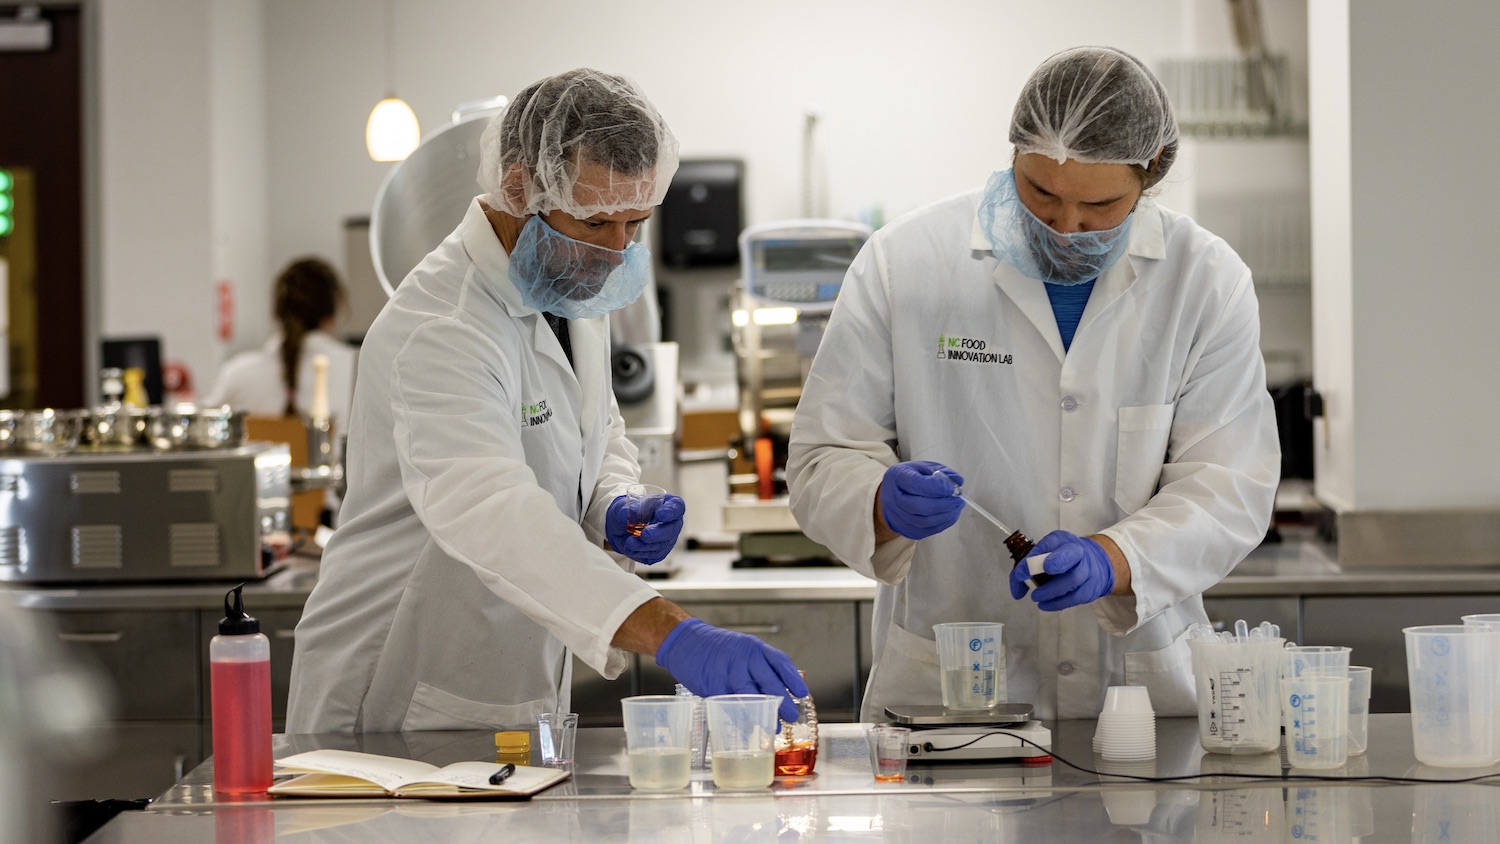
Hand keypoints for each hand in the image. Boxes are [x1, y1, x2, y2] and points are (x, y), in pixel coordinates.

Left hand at [606, 493, 684, 564]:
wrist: (620, 528)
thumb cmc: (627, 512)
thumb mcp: (623, 506)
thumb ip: (624, 509)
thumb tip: (624, 515)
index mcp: (666, 504)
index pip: (676, 506)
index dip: (671, 511)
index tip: (660, 514)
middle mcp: (670, 522)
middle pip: (672, 529)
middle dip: (658, 533)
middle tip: (645, 535)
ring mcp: (667, 539)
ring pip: (661, 545)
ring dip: (644, 545)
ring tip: (629, 542)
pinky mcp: (659, 552)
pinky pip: (653, 556)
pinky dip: (640, 552)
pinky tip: (631, 547)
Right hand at [655, 619, 809, 721]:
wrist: (686, 641)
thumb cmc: (718, 648)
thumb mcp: (744, 648)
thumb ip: (761, 666)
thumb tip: (782, 689)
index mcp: (755, 647)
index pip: (780, 662)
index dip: (793, 679)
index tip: (802, 694)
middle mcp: (743, 657)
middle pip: (768, 682)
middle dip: (782, 702)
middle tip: (792, 717)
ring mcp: (727, 671)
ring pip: (750, 696)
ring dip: (763, 714)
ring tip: (773, 727)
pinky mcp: (712, 685)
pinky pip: (729, 705)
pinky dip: (739, 719)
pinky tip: (747, 728)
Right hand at [879, 461, 964, 539]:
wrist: (893, 495)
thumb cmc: (911, 478)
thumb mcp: (923, 467)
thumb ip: (941, 472)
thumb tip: (958, 481)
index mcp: (897, 477)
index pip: (915, 484)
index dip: (936, 487)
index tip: (952, 488)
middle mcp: (893, 499)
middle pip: (919, 506)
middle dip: (943, 504)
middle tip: (958, 499)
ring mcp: (898, 517)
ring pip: (924, 521)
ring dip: (945, 515)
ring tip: (957, 507)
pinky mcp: (906, 530)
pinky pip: (927, 530)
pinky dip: (943, 523)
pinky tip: (951, 514)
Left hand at [1013, 530, 1114, 610]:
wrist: (1094, 564)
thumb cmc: (1062, 559)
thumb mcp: (1044, 555)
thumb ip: (1026, 569)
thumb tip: (1017, 591)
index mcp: (1062, 540)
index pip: (1048, 544)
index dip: (1033, 558)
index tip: (1020, 573)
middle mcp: (1077, 551)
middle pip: (1069, 555)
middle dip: (1055, 563)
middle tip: (1038, 577)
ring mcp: (1087, 569)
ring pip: (1073, 579)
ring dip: (1051, 591)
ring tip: (1036, 597)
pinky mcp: (1091, 587)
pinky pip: (1076, 597)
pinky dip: (1058, 603)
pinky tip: (1046, 604)